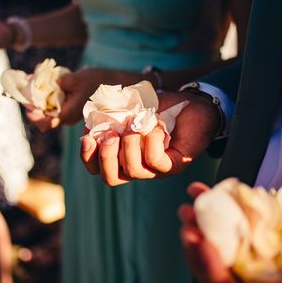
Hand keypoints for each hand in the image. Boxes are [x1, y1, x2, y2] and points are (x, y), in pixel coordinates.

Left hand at [25, 67, 117, 131]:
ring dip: (37, 98)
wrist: (114, 85)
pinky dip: (45, 95)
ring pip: (46, 111)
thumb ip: (62, 81)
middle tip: (27, 85)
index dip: (33, 115)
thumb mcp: (79, 78)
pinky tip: (43, 80)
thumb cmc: (98, 82)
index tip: (27, 101)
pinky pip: (52, 105)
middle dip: (32, 103)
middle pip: (41, 118)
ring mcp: (68, 114)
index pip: (44, 124)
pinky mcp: (69, 108)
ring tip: (33, 79)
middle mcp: (67, 118)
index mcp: (69, 114)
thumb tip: (45, 80)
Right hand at [80, 90, 220, 185]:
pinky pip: (155, 161)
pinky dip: (152, 141)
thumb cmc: (162, 107)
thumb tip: (89, 126)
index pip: (98, 168)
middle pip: (112, 179)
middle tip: (110, 135)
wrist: (195, 103)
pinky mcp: (175, 165)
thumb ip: (110, 116)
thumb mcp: (130, 107)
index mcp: (122, 156)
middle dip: (105, 157)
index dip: (88, 157)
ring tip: (135, 125)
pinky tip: (156, 127)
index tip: (86, 138)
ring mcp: (157, 170)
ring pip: (133, 172)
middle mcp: (138, 167)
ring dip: (129, 146)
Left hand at [179, 180, 281, 282]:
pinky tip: (202, 190)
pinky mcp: (258, 227)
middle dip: (199, 250)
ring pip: (220, 245)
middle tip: (187, 224)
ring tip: (189, 207)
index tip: (202, 245)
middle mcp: (267, 275)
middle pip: (221, 272)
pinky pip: (230, 220)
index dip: (214, 277)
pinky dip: (214, 205)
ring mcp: (261, 250)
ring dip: (201, 227)